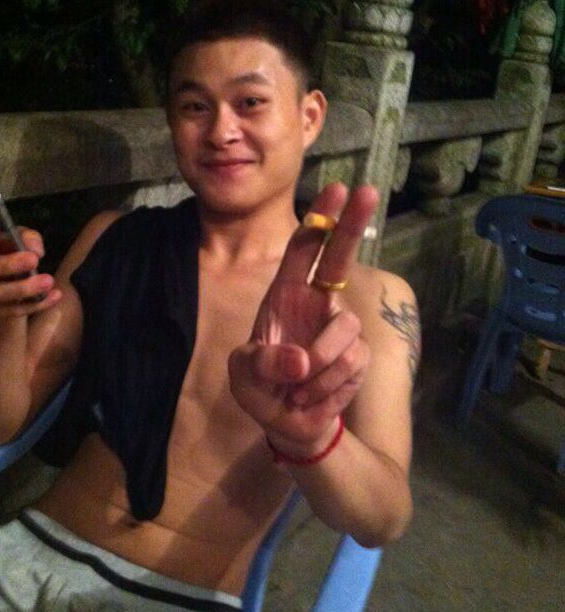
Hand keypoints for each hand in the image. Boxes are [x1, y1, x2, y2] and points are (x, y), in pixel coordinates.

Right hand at [0, 223, 61, 318]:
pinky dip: (36, 303)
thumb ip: (28, 238)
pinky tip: (55, 295)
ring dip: (25, 288)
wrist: (10, 291)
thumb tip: (35, 249)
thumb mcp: (22, 241)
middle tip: (33, 260)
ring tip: (49, 281)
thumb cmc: (12, 256)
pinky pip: (11, 310)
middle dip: (7, 265)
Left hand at [228, 183, 378, 455]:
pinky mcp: (359, 356)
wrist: (288, 421)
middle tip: (368, 191)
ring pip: (344, 329)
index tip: (336, 188)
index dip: (319, 220)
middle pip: (340, 259)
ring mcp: (340, 329)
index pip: (303, 250)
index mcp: (285, 296)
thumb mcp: (245, 376)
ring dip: (318, 364)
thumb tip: (301, 361)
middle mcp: (316, 304)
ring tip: (296, 388)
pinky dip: (326, 386)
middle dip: (352, 225)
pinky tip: (311, 397)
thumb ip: (263, 363)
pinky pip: (351, 362)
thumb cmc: (262, 388)